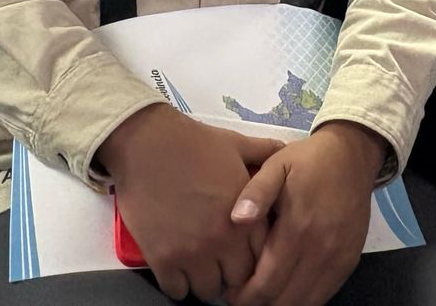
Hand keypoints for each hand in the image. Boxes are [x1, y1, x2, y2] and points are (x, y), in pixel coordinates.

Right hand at [98, 105, 286, 301]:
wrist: (147, 143)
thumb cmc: (193, 143)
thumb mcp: (236, 144)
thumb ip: (265, 152)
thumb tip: (288, 150)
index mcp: (246, 216)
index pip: (263, 258)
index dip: (255, 258)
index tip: (243, 254)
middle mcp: (223, 240)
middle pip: (237, 281)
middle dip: (231, 274)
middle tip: (220, 263)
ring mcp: (192, 253)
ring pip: (208, 291)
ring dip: (205, 282)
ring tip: (198, 268)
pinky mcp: (163, 259)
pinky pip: (176, 292)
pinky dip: (178, 285)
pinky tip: (176, 270)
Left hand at [225, 121, 383, 305]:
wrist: (352, 155)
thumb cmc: (308, 160)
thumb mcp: (277, 164)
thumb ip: (256, 191)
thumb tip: (236, 218)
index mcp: (297, 228)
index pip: (265, 284)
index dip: (243, 297)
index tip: (228, 291)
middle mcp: (320, 250)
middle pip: (283, 301)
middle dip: (257, 304)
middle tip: (240, 295)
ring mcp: (338, 259)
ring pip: (305, 303)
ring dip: (279, 304)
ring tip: (261, 294)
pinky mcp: (350, 261)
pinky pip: (324, 295)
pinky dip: (302, 299)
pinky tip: (286, 289)